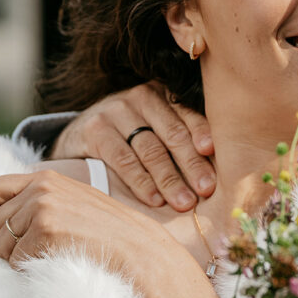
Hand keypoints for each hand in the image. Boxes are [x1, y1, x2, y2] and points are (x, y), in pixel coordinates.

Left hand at [0, 169, 182, 279]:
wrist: (138, 248)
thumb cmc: (107, 232)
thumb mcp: (73, 201)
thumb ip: (39, 200)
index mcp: (45, 178)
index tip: (12, 227)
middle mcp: (39, 189)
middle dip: (6, 244)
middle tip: (38, 249)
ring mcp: (42, 209)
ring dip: (18, 259)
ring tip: (52, 254)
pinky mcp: (45, 232)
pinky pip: (16, 261)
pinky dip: (32, 269)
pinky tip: (58, 261)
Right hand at [49, 81, 215, 211]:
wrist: (81, 132)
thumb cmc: (132, 133)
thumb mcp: (156, 126)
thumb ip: (181, 136)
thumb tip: (216, 170)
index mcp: (163, 95)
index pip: (188, 115)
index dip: (202, 133)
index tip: (213, 152)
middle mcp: (142, 97)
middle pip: (173, 134)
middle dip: (192, 164)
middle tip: (207, 189)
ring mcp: (117, 112)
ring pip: (151, 150)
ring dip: (170, 180)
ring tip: (185, 202)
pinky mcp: (96, 130)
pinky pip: (124, 160)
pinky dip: (141, 182)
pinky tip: (154, 199)